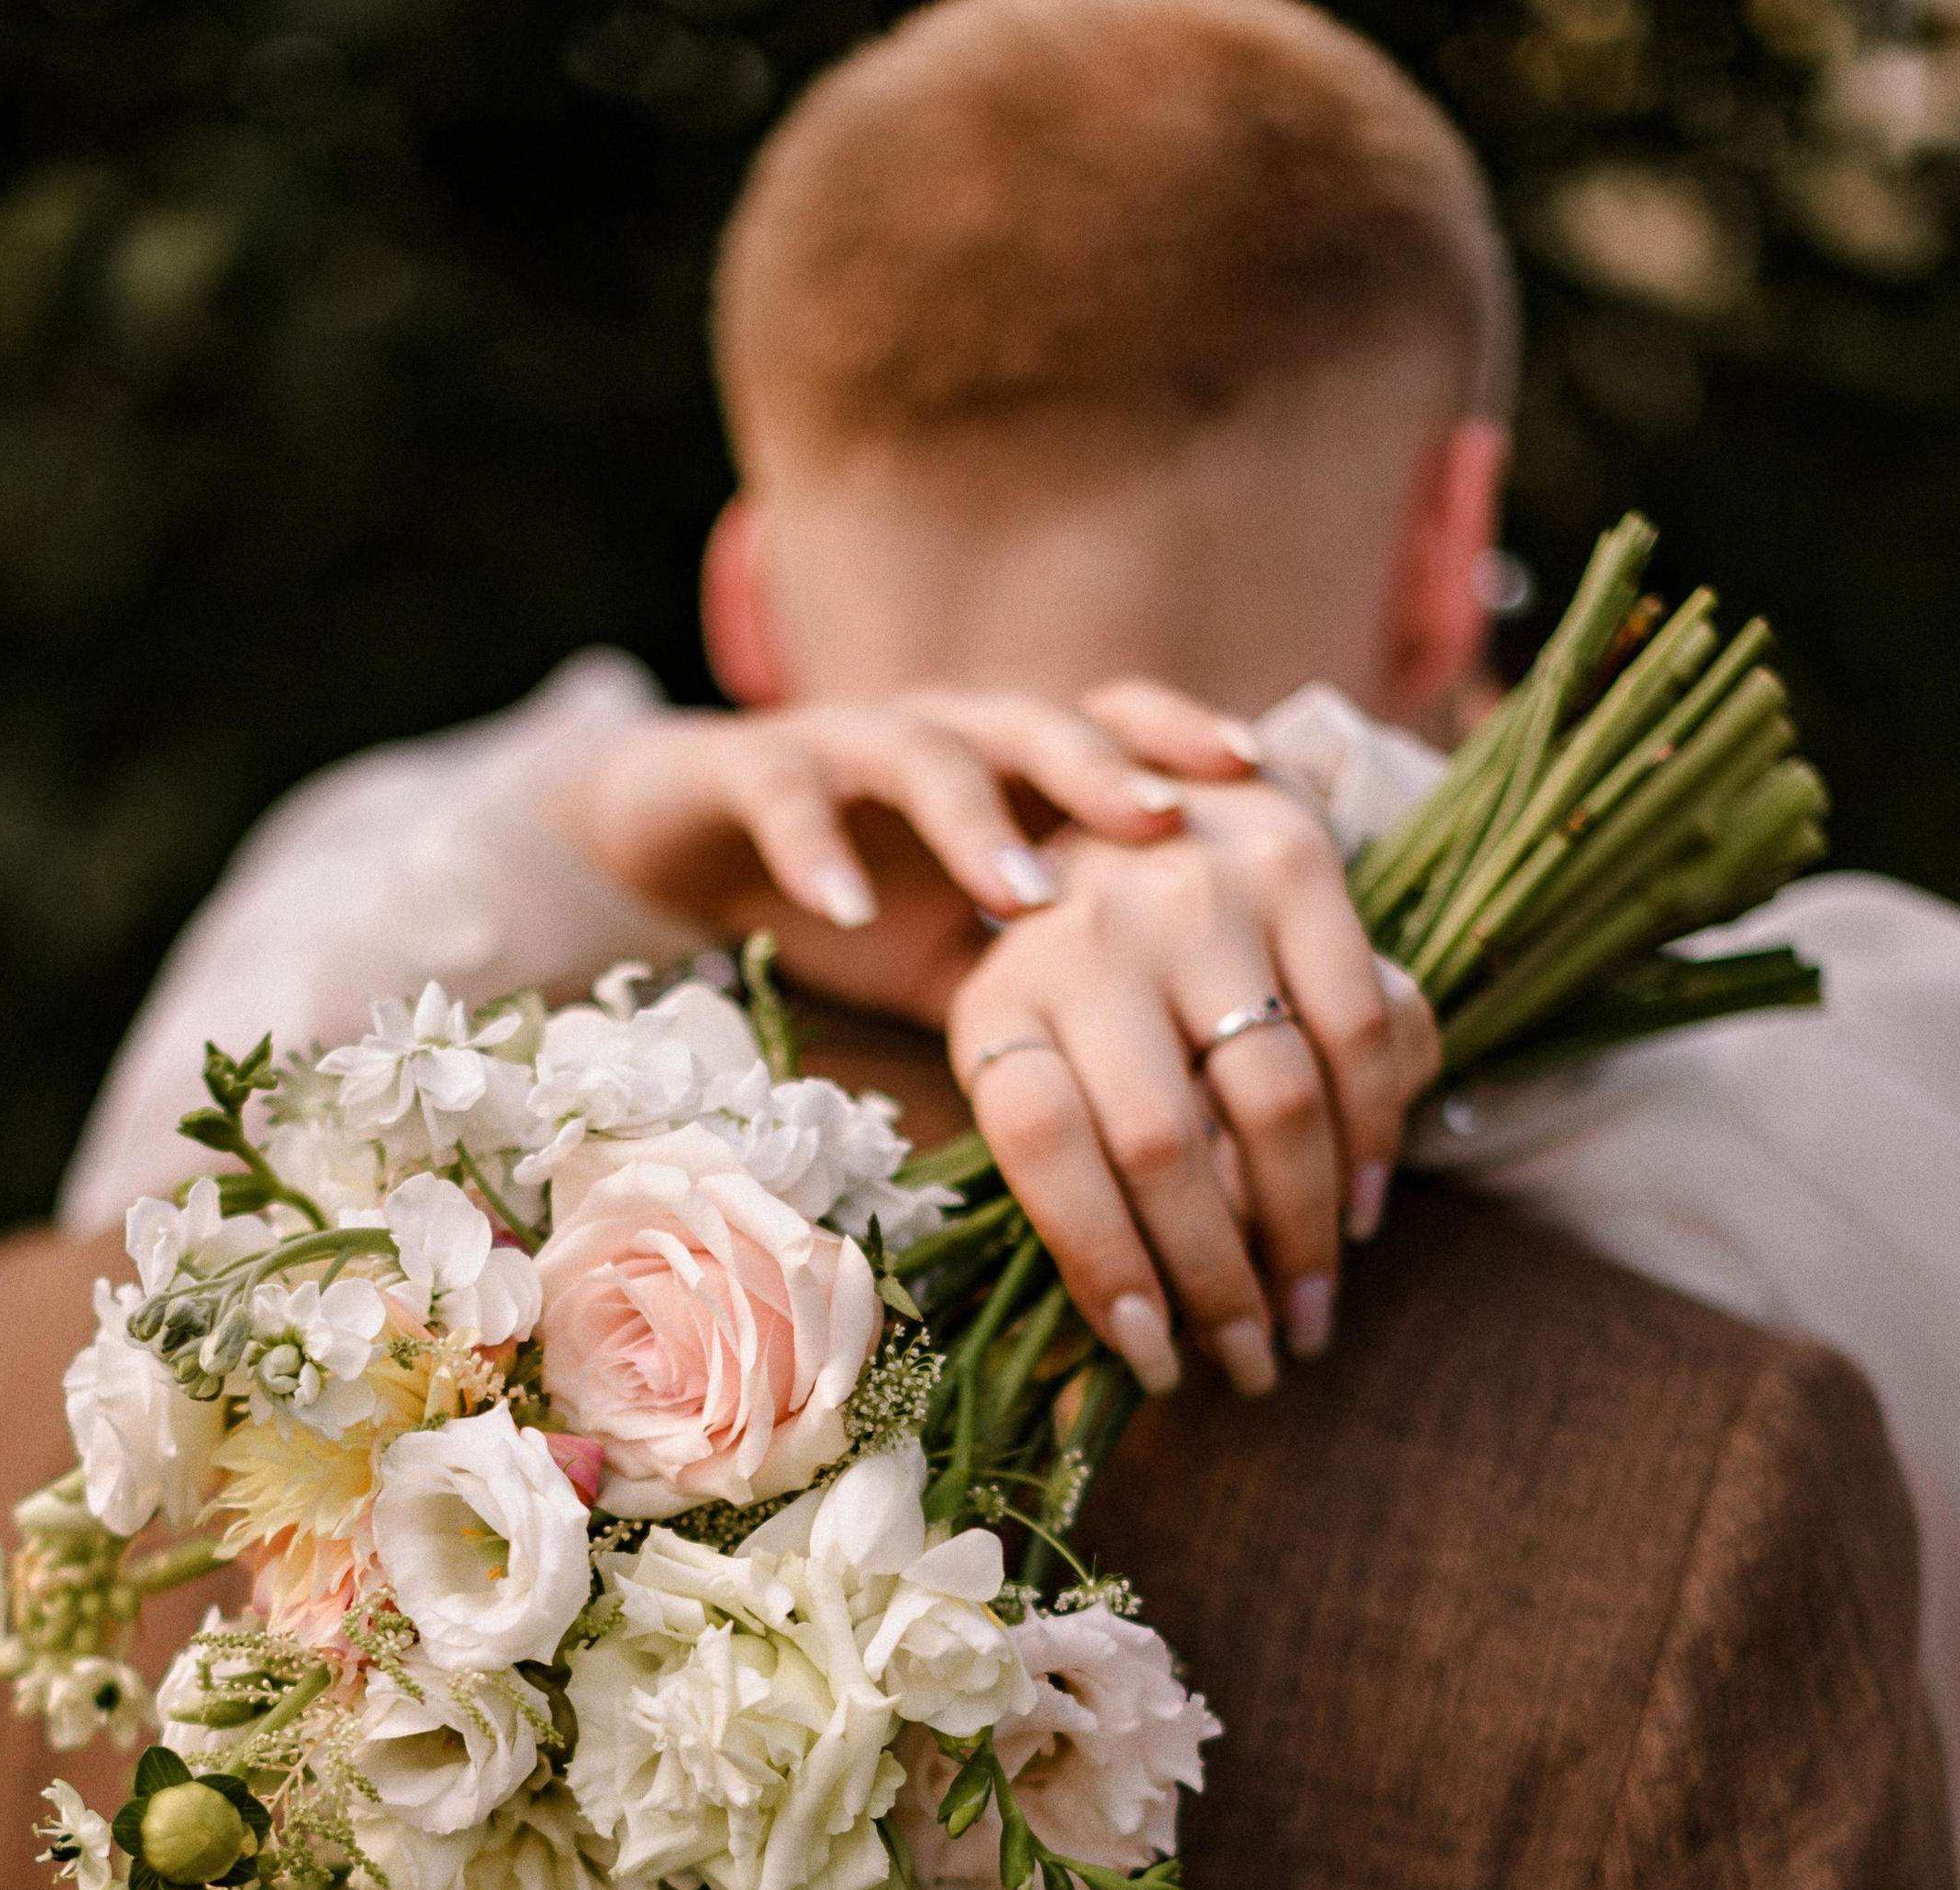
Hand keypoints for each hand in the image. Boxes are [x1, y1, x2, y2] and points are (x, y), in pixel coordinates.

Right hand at [555, 686, 1264, 1019]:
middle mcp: (950, 736)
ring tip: (1021, 889)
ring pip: (926, 754)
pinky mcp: (751, 772)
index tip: (1269, 786)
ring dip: (977, 819)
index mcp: (1016, 771)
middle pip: (1044, 724)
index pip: (1120, 731)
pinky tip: (843, 903)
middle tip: (1167, 820)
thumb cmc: (865, 905)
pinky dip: (817, 847)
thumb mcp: (983, 960)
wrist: (690, 844)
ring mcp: (851, 747)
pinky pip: (788, 796)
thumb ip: (1079, 992)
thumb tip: (1206, 1095)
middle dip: (1106, 770)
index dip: (1190, 744)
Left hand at [946, 790, 1439, 1399]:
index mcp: (998, 999)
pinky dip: (1373, 1137)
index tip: (1154, 1360)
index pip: (1043, 1145)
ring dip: (1306, 1232)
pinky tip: (1361, 1210)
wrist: (1134, 799)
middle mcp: (1088, 936)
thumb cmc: (1078, 983)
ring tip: (1311, 1314)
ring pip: (1275, 1101)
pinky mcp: (1297, 864)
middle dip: (1221, 1279)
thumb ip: (1066, 1176)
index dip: (1102, 1264)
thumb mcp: (1032, 1062)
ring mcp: (1196, 893)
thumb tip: (1141, 1337)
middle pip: (1164, 1145)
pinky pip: (1361, 1030)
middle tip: (1255, 1360)